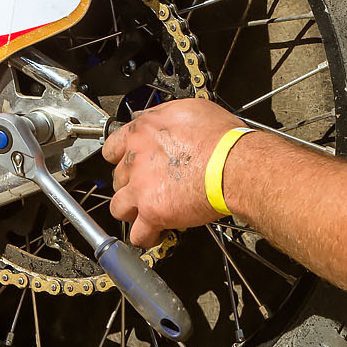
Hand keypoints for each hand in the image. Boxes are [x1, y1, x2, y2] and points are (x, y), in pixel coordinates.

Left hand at [103, 97, 241, 247]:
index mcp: (141, 133)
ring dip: (132, 211)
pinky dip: (146, 237)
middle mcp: (135, 159)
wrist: (234, 164)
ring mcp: (140, 187)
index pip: (112, 148)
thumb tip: (160, 120)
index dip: (120, 159)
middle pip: (118, 178)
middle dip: (131, 185)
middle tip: (148, 188)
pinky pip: (138, 234)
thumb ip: (164, 116)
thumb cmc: (221, 138)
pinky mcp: (152, 211)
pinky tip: (156, 234)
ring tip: (147, 213)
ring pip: (119, 207)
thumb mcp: (189, 109)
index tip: (128, 165)